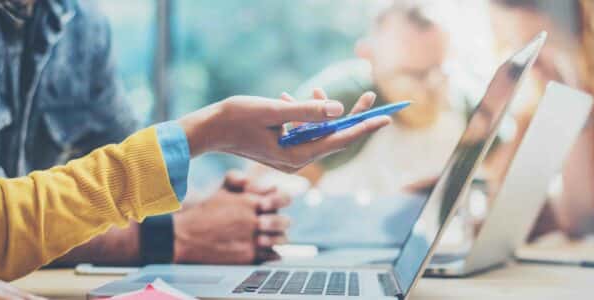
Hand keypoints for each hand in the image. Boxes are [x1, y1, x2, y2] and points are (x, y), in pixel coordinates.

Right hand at [172, 171, 291, 263]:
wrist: (186, 237)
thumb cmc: (204, 213)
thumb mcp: (222, 191)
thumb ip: (241, 181)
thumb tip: (269, 185)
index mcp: (249, 201)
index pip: (280, 198)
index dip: (282, 201)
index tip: (278, 204)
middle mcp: (253, 219)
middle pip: (283, 221)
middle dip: (281, 222)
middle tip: (275, 224)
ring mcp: (252, 238)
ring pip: (280, 239)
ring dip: (279, 238)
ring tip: (272, 238)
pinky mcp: (248, 255)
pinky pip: (271, 255)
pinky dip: (273, 254)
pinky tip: (270, 252)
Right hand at [178, 89, 389, 172]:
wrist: (207, 130)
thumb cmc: (235, 119)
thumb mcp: (273, 111)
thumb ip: (306, 111)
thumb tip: (338, 109)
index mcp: (297, 155)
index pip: (340, 140)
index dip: (365, 127)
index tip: (386, 118)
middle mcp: (296, 160)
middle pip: (334, 137)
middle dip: (352, 116)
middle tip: (372, 97)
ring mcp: (289, 156)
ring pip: (318, 132)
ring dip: (321, 112)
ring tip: (318, 90)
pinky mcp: (282, 149)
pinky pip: (303, 132)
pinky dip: (304, 115)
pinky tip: (292, 99)